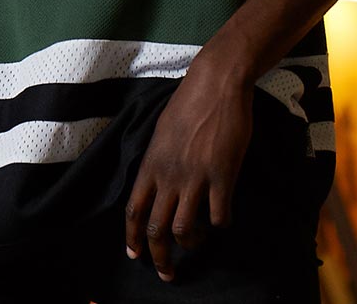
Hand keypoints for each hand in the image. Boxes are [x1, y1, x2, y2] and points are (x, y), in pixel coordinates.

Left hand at [124, 45, 253, 282]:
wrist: (216, 83)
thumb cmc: (189, 103)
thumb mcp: (162, 132)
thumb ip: (158, 161)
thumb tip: (156, 184)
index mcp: (151, 164)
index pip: (133, 211)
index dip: (132, 239)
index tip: (135, 256)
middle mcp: (169, 175)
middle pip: (156, 230)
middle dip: (160, 259)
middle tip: (167, 274)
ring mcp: (196, 177)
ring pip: (185, 230)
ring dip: (191, 244)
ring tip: (198, 243)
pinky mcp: (223, 176)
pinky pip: (220, 217)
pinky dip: (221, 225)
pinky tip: (224, 219)